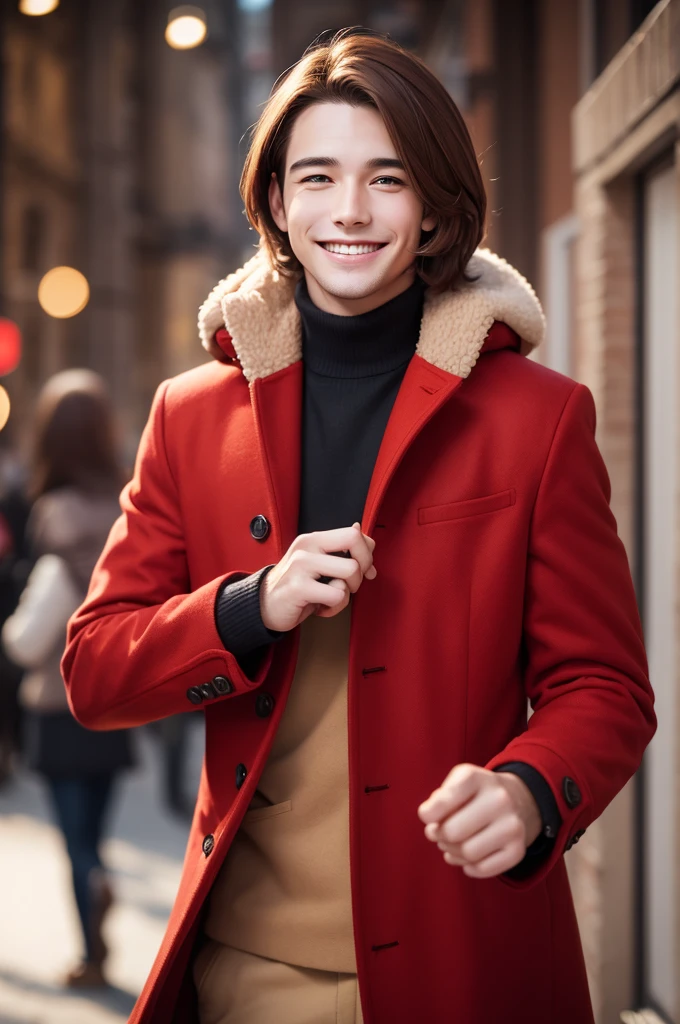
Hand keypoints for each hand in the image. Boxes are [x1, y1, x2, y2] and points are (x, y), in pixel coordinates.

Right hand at [259, 523, 375, 632]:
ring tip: (331, 596)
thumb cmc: (295, 585)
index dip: (366, 553)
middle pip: (355, 546)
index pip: (354, 533)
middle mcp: (306, 547)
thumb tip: (370, 544)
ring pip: (350, 572)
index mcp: (313, 539)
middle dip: (362, 571)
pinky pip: (337, 595)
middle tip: (348, 584)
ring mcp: (301, 566)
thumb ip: (343, 552)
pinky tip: (320, 607)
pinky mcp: (298, 587)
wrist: (263, 604)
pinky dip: (334, 607)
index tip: (363, 569)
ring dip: (348, 592)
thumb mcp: (318, 563)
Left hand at [417, 763, 542, 878]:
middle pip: (452, 832)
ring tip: (453, 844)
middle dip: (439, 836)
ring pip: (468, 853)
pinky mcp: (518, 849)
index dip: (427, 815)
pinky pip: (483, 869)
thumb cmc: (474, 794)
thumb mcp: (455, 783)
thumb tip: (432, 827)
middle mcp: (499, 798)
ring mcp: (512, 825)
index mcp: (476, 778)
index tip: (428, 815)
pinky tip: (469, 856)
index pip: (441, 803)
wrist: (516, 799)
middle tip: (439, 832)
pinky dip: (469, 867)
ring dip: (453, 853)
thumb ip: (438, 800)